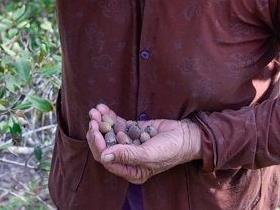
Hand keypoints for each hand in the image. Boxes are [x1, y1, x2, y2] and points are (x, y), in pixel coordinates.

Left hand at [85, 104, 200, 183]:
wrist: (186, 135)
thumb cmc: (170, 150)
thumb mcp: (149, 155)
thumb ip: (127, 155)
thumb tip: (104, 156)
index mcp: (130, 171)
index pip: (107, 160)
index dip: (99, 146)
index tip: (97, 131)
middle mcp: (127, 158)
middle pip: (104, 146)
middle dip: (96, 133)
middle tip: (93, 120)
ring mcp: (129, 143)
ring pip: (108, 133)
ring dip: (100, 122)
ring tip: (95, 111)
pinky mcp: (132, 130)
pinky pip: (116, 124)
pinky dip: (109, 116)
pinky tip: (102, 108)